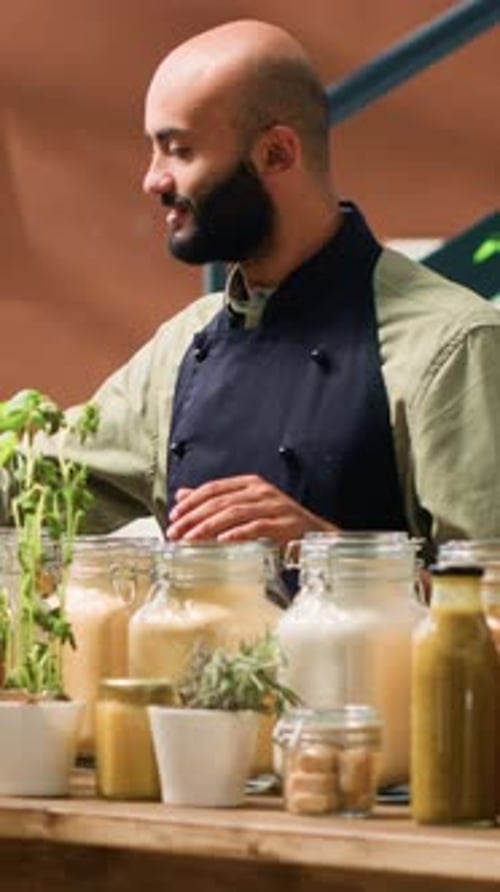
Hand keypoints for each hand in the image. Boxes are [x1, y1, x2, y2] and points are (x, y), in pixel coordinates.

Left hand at [166, 474, 336, 547]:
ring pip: (234, 513)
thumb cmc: (278, 523)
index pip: (213, 488)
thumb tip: (182, 494)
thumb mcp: (246, 507)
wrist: (315, 535)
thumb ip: (216, 501)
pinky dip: (237, 534)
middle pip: (219, 501)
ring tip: (190, 540)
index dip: (191, 501)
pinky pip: (257, 527)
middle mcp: (261, 491)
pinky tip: (222, 541)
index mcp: (250, 483)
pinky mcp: (284, 524)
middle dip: (193, 518)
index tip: (173, 516)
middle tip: (175, 533)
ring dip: (208, 527)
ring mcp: (275, 506)